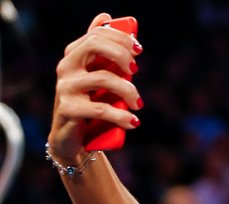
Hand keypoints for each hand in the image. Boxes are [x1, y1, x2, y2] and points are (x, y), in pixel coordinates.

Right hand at [48, 13, 142, 165]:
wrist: (73, 138)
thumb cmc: (89, 103)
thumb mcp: (97, 76)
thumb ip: (102, 51)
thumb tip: (106, 17)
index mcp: (74, 55)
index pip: (97, 35)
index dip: (121, 39)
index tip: (139, 50)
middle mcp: (67, 67)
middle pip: (94, 46)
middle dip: (121, 55)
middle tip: (136, 70)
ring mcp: (66, 88)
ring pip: (103, 79)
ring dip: (129, 91)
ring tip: (138, 104)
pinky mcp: (68, 110)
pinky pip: (100, 109)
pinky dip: (122, 116)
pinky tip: (133, 122)